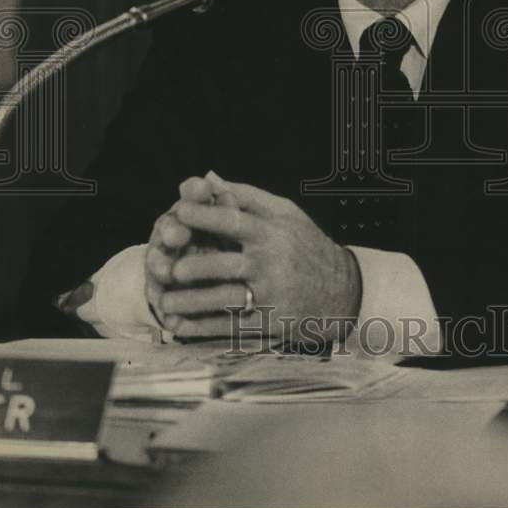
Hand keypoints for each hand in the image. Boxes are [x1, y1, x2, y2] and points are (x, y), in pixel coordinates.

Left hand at [161, 172, 361, 343]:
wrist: (342, 290)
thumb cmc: (307, 245)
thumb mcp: (286, 213)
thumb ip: (246, 196)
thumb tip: (209, 178)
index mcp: (272, 233)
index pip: (234, 221)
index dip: (204, 216)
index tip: (178, 211)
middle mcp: (271, 263)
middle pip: (225, 265)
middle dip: (194, 267)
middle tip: (167, 269)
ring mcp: (270, 295)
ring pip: (225, 299)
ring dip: (192, 303)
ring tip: (165, 302)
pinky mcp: (270, 322)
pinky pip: (232, 327)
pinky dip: (204, 329)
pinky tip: (181, 327)